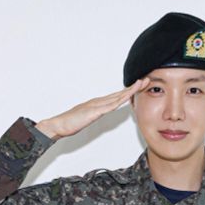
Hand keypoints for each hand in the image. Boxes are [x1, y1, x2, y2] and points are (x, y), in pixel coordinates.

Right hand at [35, 77, 150, 139]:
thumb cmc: (71, 123)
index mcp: (98, 103)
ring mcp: (96, 106)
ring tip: (140, 84)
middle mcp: (99, 101)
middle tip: (146, 80)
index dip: (129, 91)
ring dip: (129, 91)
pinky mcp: (93, 112)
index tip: (140, 86)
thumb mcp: (87, 117)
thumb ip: (96, 113)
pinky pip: (108, 106)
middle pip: (119, 93)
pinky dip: (118, 101)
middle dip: (133, 87)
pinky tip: (125, 98)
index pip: (117, 96)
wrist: (59, 125)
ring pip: (116, 97)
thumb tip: (102, 112)